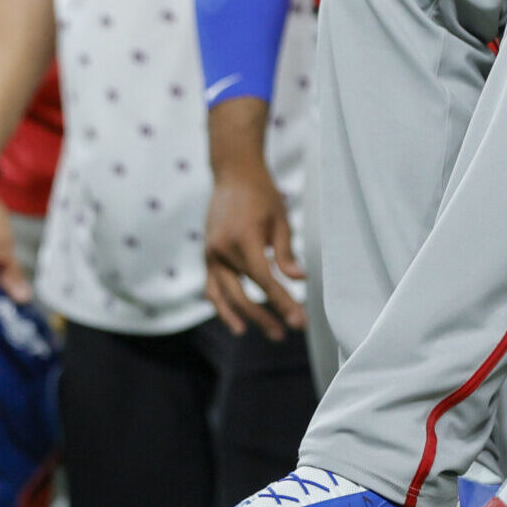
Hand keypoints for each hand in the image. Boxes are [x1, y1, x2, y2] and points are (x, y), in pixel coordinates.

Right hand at [204, 159, 306, 339]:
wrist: (233, 173)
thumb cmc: (261, 194)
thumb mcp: (280, 219)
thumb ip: (286, 253)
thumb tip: (299, 280)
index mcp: (243, 238)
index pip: (264, 280)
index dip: (282, 303)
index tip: (299, 320)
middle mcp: (222, 249)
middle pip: (242, 295)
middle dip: (264, 318)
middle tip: (284, 333)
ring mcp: (211, 253)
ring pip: (223, 296)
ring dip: (241, 317)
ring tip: (262, 333)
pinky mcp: (207, 255)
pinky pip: (212, 287)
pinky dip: (222, 306)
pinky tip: (238, 321)